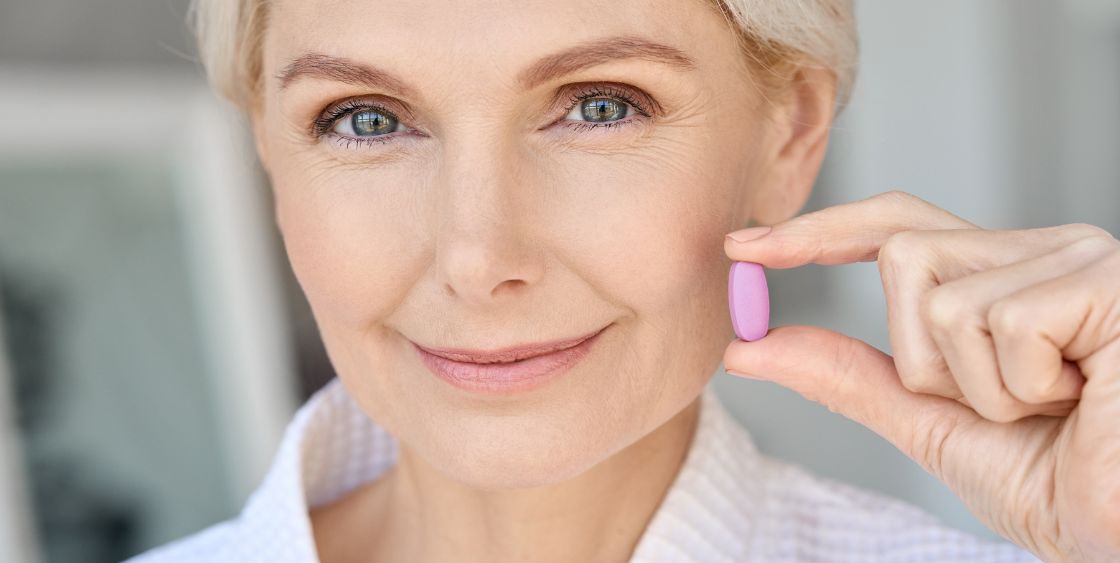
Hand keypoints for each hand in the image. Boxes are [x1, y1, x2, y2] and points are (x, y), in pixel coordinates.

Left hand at [722, 191, 1119, 561]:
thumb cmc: (1059, 480)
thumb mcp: (930, 424)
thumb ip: (848, 377)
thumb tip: (751, 346)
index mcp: (1003, 275)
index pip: (893, 228)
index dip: (816, 232)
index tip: (743, 247)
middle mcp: (1041, 250)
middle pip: (900, 254)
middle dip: (922, 357)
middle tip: (1002, 408)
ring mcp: (1077, 257)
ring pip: (937, 298)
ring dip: (975, 387)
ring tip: (1051, 410)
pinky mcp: (1105, 280)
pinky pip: (995, 322)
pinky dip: (1018, 388)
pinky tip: (1082, 400)